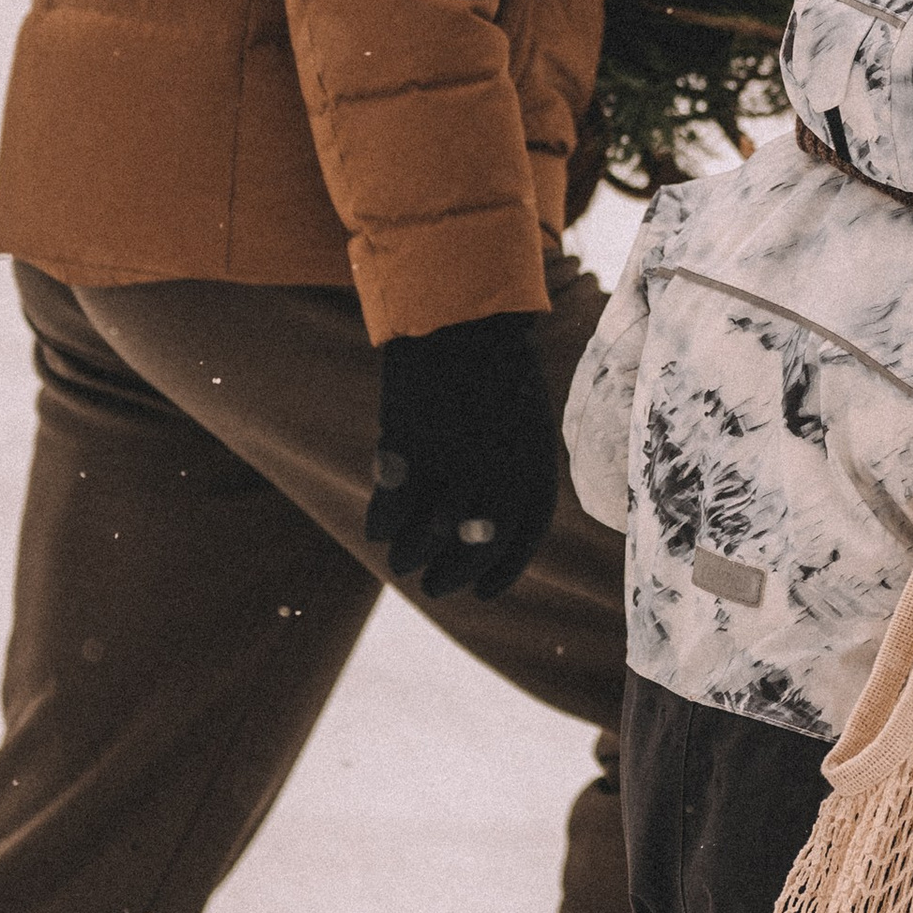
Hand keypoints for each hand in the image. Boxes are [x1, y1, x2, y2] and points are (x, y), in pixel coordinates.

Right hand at [366, 312, 558, 600]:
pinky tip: (378, 525)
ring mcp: (453, 465)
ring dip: (411, 555)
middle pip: (474, 549)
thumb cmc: (495, 373)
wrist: (461, 319)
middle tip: (434, 587)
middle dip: (453, 576)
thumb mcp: (522, 427)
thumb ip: (512, 477)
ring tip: (402, 559)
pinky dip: (381, 524)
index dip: (500, 573)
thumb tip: (484, 533)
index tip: (483, 593)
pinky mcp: (410, 452)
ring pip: (427, 537)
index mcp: (535, 469)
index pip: (520, 541)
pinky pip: (390, 509)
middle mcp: (499, 476)